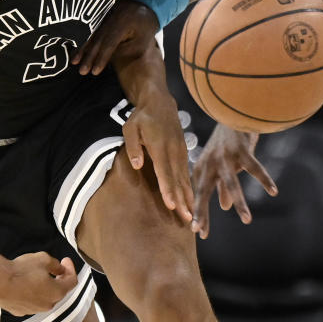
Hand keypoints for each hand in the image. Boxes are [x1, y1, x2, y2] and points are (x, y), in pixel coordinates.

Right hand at [0, 253, 77, 316]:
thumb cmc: (22, 270)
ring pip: (44, 298)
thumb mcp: (44, 259)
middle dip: (59, 279)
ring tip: (38, 275)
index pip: (72, 281)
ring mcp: (33, 310)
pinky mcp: (20, 311)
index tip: (65, 260)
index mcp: (57, 292)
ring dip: (45, 287)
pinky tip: (26, 284)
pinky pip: (31, 302)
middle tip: (56, 267)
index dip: (70, 269)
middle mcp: (47, 305)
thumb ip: (56, 265)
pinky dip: (32, 294)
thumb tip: (60, 268)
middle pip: (59, 291)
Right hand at [72, 0, 158, 75]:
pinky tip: (77, 50)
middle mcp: (112, 15)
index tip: (95, 72)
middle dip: (89, 56)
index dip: (101, 58)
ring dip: (82, 48)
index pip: (110, 43)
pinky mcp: (101, 12)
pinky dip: (83, 40)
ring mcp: (105, 12)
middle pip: (98, 38)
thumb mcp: (141, 44)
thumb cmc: (145, 30)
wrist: (147, 8)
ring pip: (91, 33)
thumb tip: (105, 58)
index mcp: (124, 22)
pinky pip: (90, 28)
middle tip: (82, 71)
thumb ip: (123, 51)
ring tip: (74, 62)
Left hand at [123, 89, 194, 222]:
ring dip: (188, 197)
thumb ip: (133, 146)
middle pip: (178, 180)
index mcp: (160, 147)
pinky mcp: (182, 152)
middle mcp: (173, 151)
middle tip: (187, 220)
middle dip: (182, 200)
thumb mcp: (130, 128)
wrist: (160, 101)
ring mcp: (180, 152)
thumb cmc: (142, 117)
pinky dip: (189, 188)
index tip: (171, 205)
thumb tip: (137, 165)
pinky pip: (186, 173)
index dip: (168, 189)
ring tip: (192, 216)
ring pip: (184, 178)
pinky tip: (191, 200)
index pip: (164, 172)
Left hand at [191, 124, 277, 238]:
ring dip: (239, 202)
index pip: (198, 196)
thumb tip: (224, 207)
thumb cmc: (227, 141)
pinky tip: (273, 191)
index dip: (199, 213)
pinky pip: (254, 168)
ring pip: (231, 184)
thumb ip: (221, 186)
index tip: (199, 233)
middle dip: (203, 212)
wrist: (234, 110)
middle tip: (203, 233)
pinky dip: (264, 180)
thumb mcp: (221, 164)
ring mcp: (225, 156)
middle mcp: (210, 163)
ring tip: (246, 220)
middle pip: (204, 191)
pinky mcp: (241, 149)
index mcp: (202, 168)